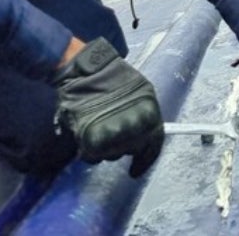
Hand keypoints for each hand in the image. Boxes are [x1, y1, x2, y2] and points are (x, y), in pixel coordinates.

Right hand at [53, 37, 163, 173]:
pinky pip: (93, 156)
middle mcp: (135, 126)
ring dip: (106, 148)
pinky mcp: (94, 140)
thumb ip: (142, 113)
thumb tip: (143, 133)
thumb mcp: (139, 91)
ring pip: (112, 154)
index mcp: (150, 113)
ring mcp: (115, 134)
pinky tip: (86, 138)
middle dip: (122, 145)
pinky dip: (89, 151)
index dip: (145, 160)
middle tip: (111, 134)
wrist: (84, 69)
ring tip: (98, 129)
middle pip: (131, 149)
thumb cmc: (111, 77)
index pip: (154, 144)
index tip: (134, 170)